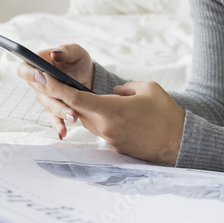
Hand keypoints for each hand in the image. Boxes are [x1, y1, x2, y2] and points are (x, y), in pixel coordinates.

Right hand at [16, 43, 92, 139]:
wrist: (87, 76)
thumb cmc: (77, 61)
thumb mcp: (76, 51)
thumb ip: (66, 50)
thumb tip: (55, 53)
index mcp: (37, 64)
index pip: (24, 69)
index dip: (30, 73)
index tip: (41, 75)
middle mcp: (37, 82)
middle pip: (38, 91)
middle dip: (51, 96)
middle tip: (64, 98)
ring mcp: (45, 97)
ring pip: (48, 106)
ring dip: (60, 112)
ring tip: (74, 116)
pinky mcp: (54, 108)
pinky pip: (53, 118)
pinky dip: (58, 125)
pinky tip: (63, 133)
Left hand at [25, 65, 185, 165]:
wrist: (181, 143)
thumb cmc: (166, 113)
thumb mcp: (146, 88)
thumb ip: (124, 88)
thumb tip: (113, 93)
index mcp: (110, 110)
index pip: (74, 99)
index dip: (55, 87)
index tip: (42, 76)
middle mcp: (105, 127)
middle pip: (77, 110)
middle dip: (66, 96)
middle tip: (53, 81)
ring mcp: (110, 139)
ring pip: (89, 119)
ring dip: (85, 108)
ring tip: (86, 95)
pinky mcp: (117, 146)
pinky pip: (102, 128)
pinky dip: (102, 118)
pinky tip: (116, 113)